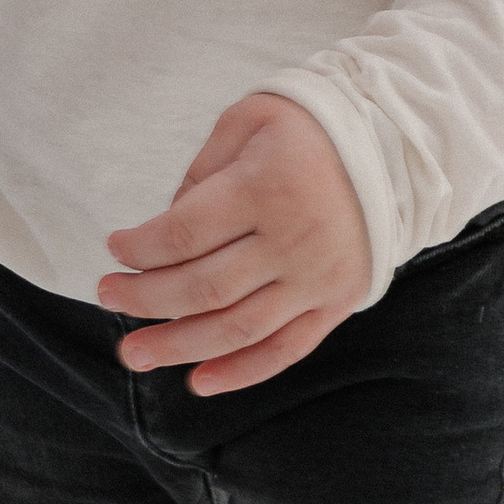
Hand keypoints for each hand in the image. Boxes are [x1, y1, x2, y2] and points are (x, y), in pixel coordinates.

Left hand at [96, 92, 371, 396]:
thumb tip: (166, 225)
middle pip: (203, 288)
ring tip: (134, 354)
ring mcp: (317, 279)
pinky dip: (242, 372)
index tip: (113, 248)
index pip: (183, 236)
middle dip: (144, 299)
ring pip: (237, 328)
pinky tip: (198, 383)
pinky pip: (285, 349)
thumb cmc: (309, 127)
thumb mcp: (249, 120)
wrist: (397, 147)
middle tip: (106, 298)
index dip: (139, 248)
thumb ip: (202, 170)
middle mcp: (293, 241)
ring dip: (178, 347)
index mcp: (266, 189)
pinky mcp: (337, 302)